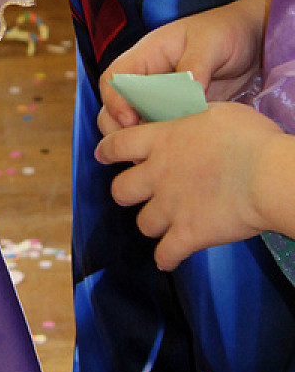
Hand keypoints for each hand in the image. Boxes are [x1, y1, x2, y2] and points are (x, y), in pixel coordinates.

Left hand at [95, 100, 292, 269]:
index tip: (103, 155)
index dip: (107, 151)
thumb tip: (190, 121)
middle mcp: (157, 175)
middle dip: (127, 193)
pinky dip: (166, 258)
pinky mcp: (188, 235)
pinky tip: (171, 258)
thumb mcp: (217, 112)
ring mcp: (170, 207)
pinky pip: (165, 256)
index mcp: (162, 141)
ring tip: (168, 223)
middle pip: (120, 190)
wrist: (269, 176)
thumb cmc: (251, 139)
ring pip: (143, 224)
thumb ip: (193, 119)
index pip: (116, 144)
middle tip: (144, 193)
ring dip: (153, 224)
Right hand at [96, 0, 274, 137]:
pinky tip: (173, 154)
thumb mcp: (210, 44)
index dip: (115, 101)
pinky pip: (159, 128)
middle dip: (118, 127)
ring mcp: (160, 96)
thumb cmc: (225, 32)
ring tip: (155, 154)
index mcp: (147, 55)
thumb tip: (185, 95)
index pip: (114, 78)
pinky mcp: (176, 111)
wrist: (250, 40)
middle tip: (139, 147)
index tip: (130, 121)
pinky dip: (160, 141)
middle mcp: (147, 77)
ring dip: (138, 137)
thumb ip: (194, 68)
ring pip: (133, 120)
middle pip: (115, 104)